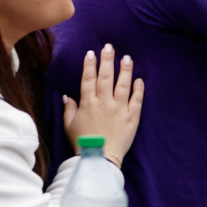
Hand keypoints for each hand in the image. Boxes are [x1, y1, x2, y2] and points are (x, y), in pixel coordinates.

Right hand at [63, 44, 144, 163]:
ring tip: (127, 57)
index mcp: (88, 104)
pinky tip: (139, 79)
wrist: (100, 159)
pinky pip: (137, 100)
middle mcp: (104, 103)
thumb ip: (69, 109)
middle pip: (105, 77)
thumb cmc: (83, 142)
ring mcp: (119, 109)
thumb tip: (67, 96)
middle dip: (107, 60)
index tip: (91, 53)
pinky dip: (139, 89)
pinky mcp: (132, 117)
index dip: (89, 65)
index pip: (88, 79)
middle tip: (109, 47)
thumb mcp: (70, 126)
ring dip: (125, 70)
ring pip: (123, 85)